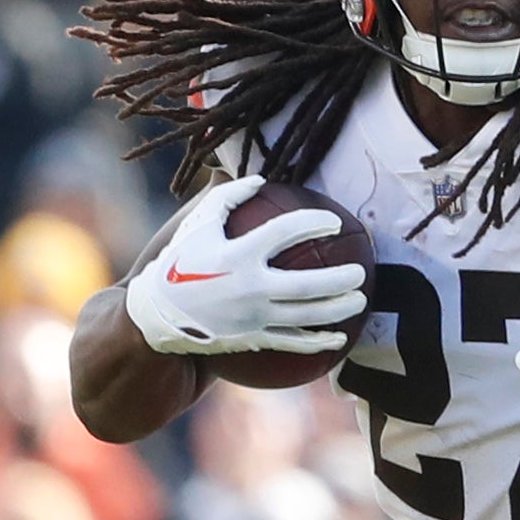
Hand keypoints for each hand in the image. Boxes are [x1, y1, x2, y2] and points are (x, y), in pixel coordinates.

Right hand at [121, 175, 365, 356]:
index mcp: (236, 254)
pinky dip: (320, 342)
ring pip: (306, 316)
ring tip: (361, 300)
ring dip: (339, 309)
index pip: (285, 232)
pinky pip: (293, 342)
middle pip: (307, 285)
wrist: (157, 314)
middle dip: (340, 278)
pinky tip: (341, 338)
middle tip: (361, 269)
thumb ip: (226, 196)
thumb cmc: (181, 262)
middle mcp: (248, 287)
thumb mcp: (197, 224)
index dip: (314, 222)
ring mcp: (252, 317)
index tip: (333, 221)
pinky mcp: (253, 338)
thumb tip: (260, 177)